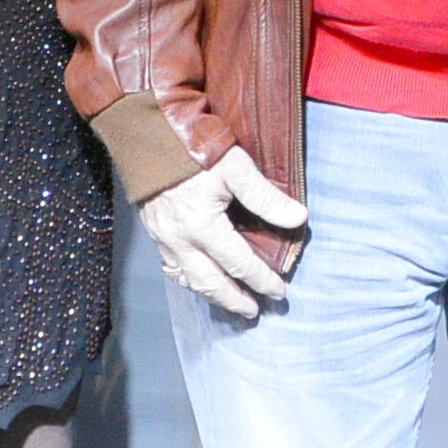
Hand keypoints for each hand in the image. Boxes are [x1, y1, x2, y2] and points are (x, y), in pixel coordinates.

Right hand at [140, 145, 309, 318]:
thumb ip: (266, 196)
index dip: (260, 279)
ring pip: (189, 279)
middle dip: (234, 299)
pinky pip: (172, 267)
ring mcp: (163, 238)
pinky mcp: (154, 232)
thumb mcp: (236, 167)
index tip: (279, 291)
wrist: (149, 136)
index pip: (239, 263)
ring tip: (231, 302)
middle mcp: (180, 240)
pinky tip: (199, 280)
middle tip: (254, 312)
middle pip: (211, 282)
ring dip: (212, 294)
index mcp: (202, 226)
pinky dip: (189, 279)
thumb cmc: (194, 148)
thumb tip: (298, 218)